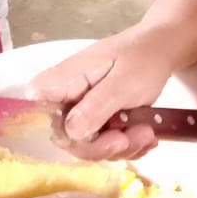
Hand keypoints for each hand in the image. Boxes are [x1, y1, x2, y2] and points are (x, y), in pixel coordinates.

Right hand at [31, 28, 181, 159]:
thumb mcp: (123, 82)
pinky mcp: (96, 122)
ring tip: (148, 132)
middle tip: (133, 136)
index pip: (35, 111)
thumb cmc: (141, 57)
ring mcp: (80, 112)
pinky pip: (104, 145)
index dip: (57, 133)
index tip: (94, 138)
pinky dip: (127, 146)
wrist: (161, 49)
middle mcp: (64, 99)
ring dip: (121, 147)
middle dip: (102, 146)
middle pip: (66, 138)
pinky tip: (146, 134)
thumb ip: (96, 105)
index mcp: (61, 81)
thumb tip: (71, 131)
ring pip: (88, 146)